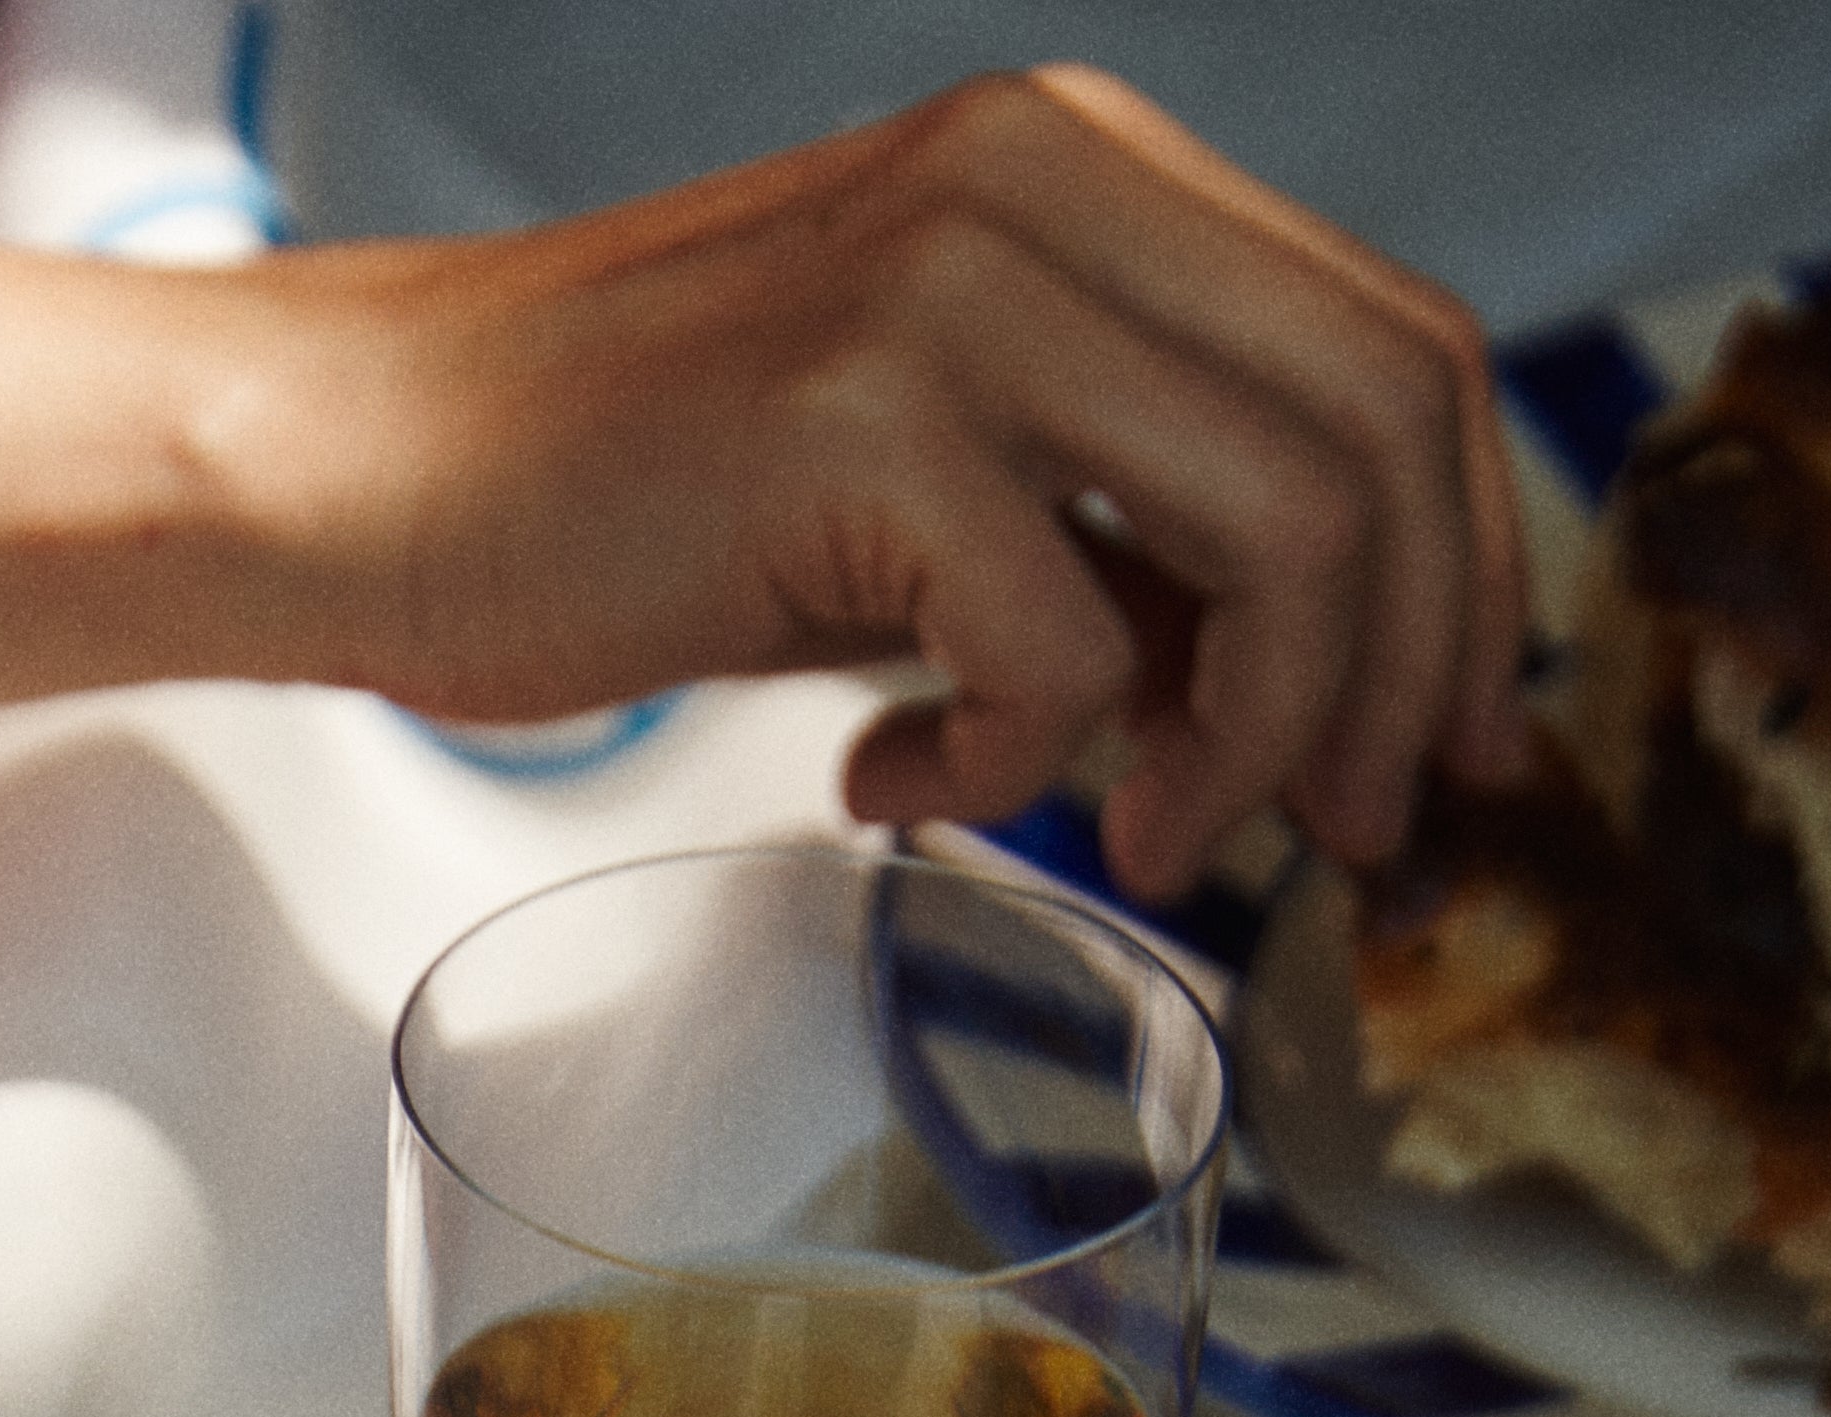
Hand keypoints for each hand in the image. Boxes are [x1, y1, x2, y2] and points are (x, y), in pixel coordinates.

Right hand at [284, 67, 1524, 892]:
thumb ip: (1111, 534)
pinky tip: (903, 784)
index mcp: (1082, 168)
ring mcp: (956, 283)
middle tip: (1343, 834)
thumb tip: (1280, 689)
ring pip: (1284, 528)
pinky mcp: (860, 417)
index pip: (1399, 346)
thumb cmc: (612, 497)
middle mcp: (1044, 179)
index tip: (1442, 740)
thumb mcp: (922, 482)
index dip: (1467, 569)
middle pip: (1390, 427)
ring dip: (1250, 738)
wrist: (362, 473)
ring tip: (1146, 833)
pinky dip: (1024, 761)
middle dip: (1404, 674)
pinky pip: (1066, 640)